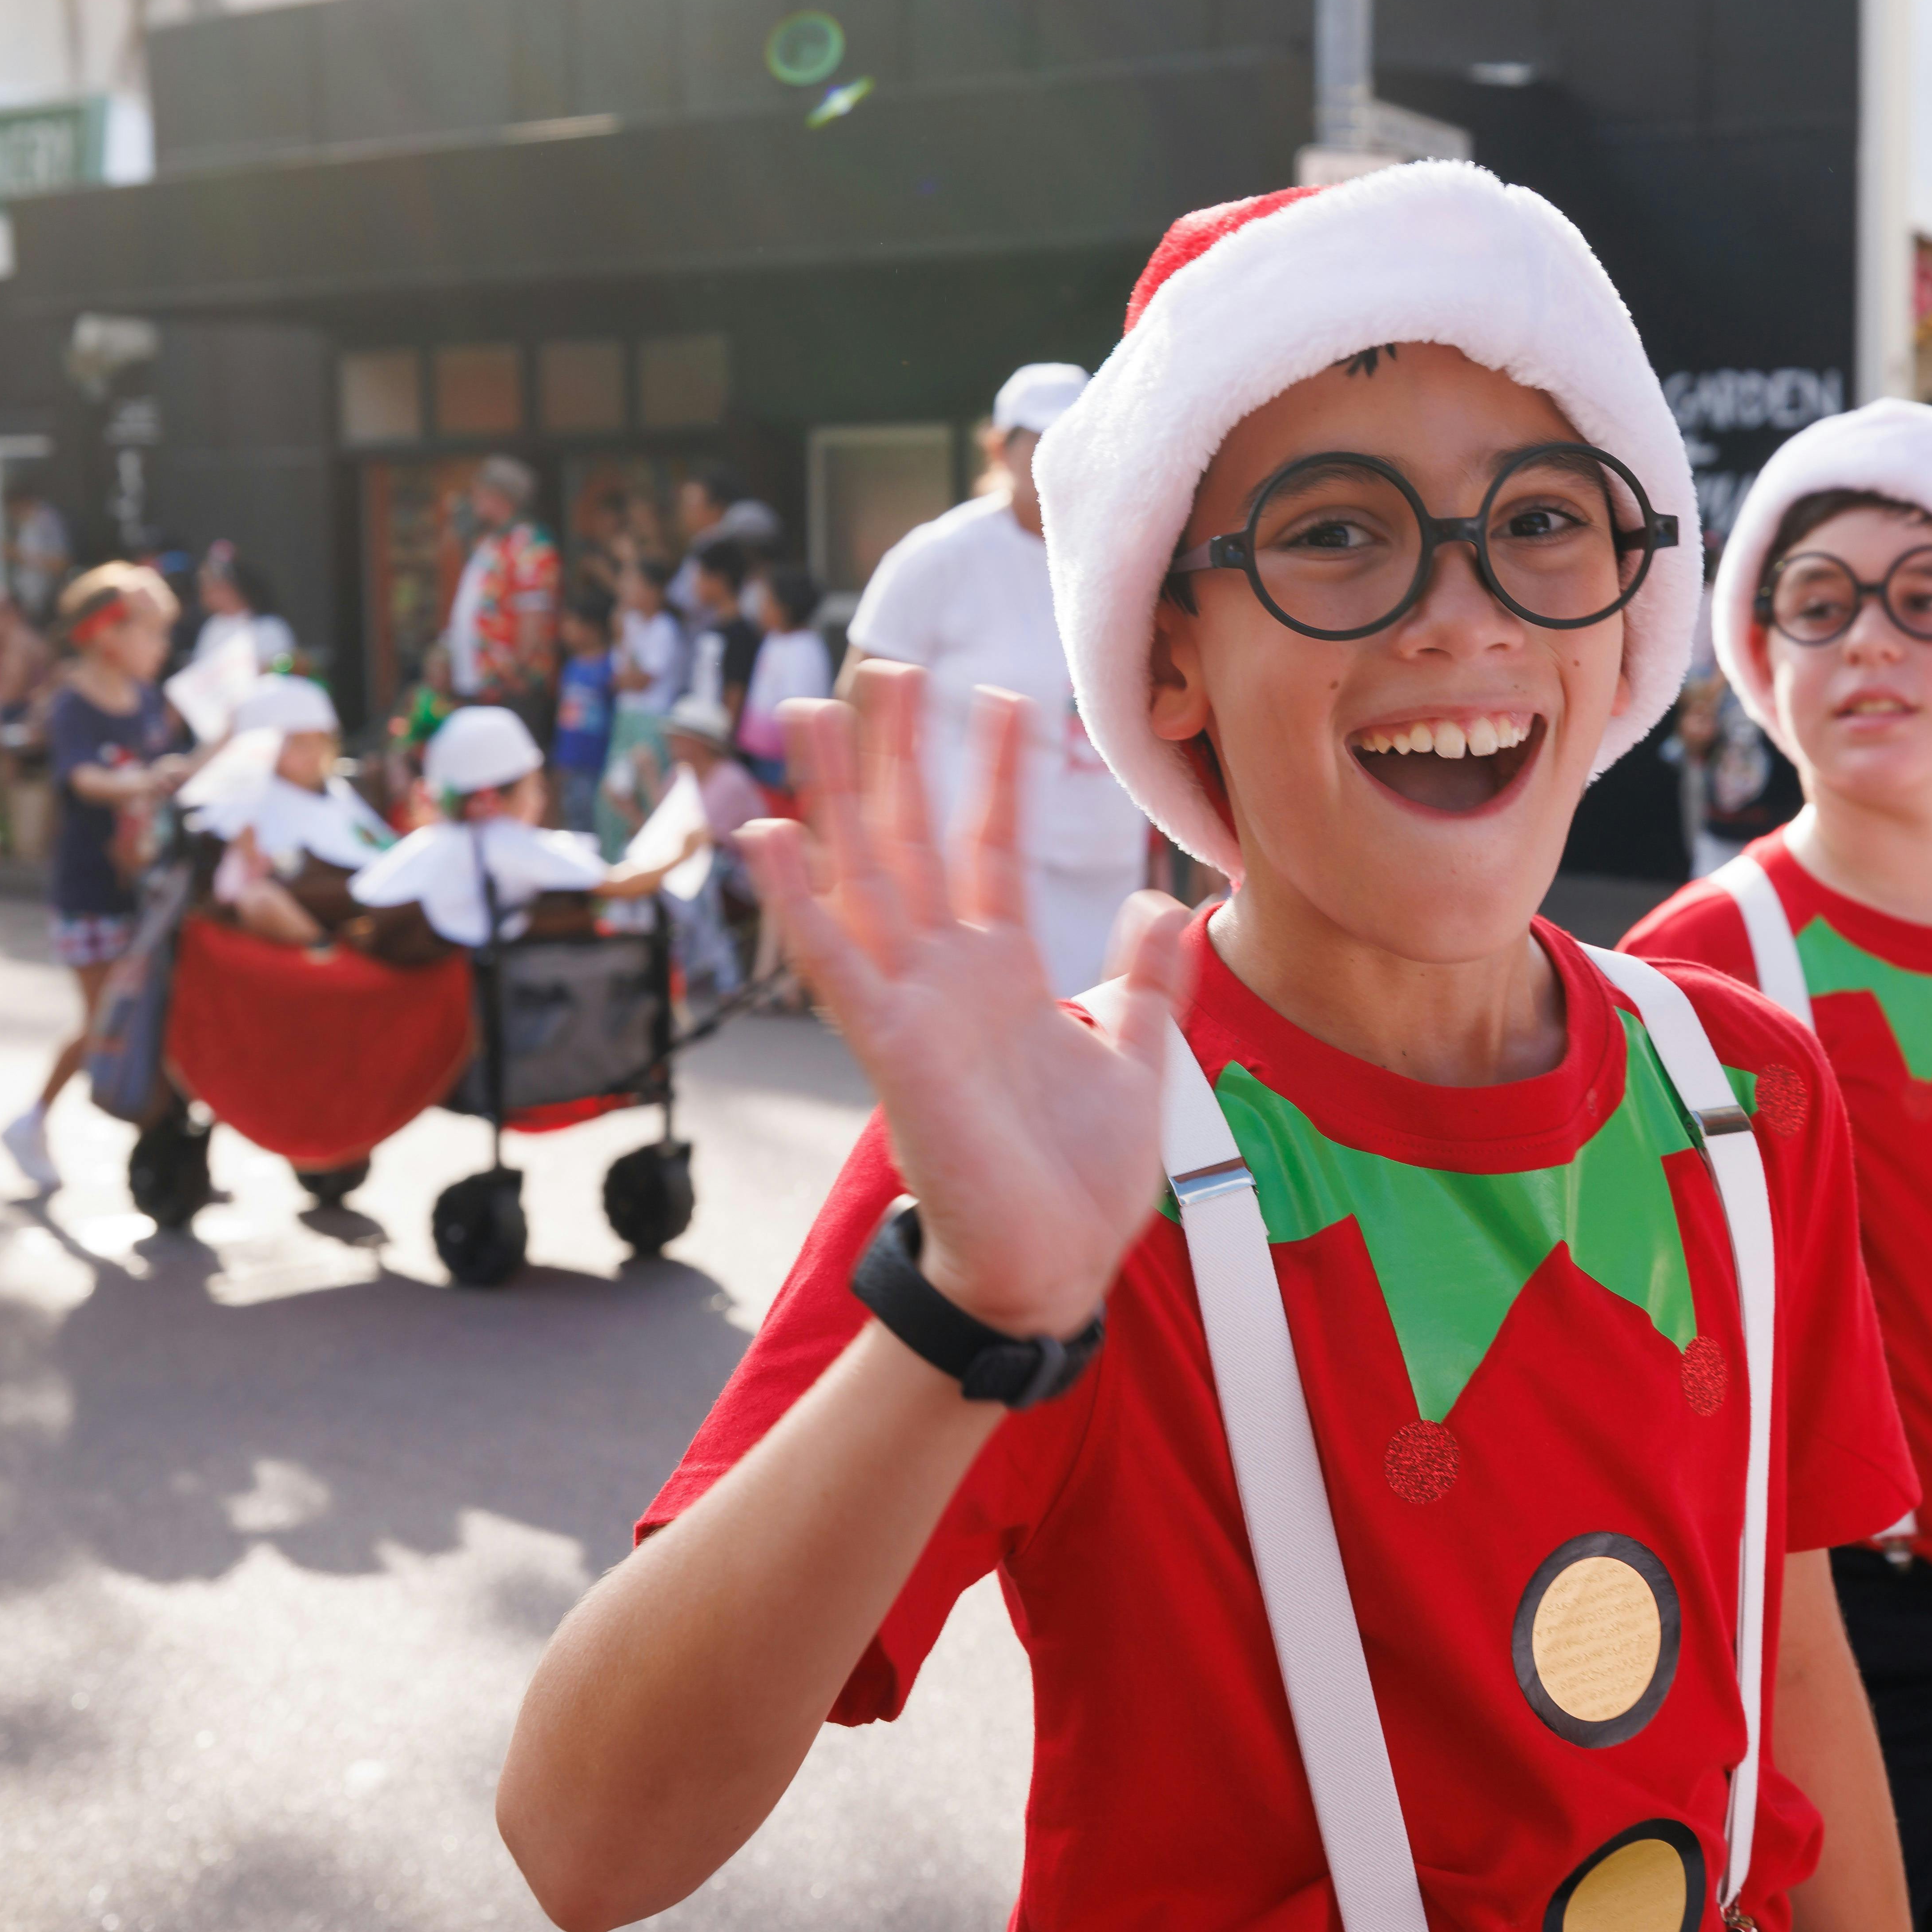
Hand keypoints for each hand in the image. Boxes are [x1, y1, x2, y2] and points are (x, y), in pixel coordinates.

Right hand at [742, 665, 1190, 1340]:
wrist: (1055, 1264)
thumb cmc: (1082, 1179)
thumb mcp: (1137, 1057)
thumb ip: (1145, 980)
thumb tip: (1163, 904)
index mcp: (1001, 972)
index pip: (990, 846)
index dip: (996, 774)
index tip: (1005, 697)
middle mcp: (945, 975)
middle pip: (912, 839)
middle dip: (897, 755)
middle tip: (884, 667)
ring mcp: (910, 1005)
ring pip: (862, 878)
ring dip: (835, 797)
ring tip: (815, 712)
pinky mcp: (888, 1047)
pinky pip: (833, 962)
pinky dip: (799, 900)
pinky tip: (768, 834)